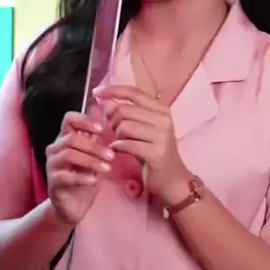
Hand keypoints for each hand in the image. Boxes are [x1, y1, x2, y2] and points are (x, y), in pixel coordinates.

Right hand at [45, 111, 113, 225]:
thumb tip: (109, 123)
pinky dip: (82, 177)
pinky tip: (94, 180)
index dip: (85, 120)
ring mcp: (52, 166)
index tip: (102, 129)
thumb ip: (97, 142)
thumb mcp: (94, 158)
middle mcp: (55, 150)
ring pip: (69, 155)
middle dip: (94, 146)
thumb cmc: (85, 179)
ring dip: (91, 160)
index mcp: (65, 139)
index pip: (69, 119)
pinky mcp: (53, 183)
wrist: (74, 207)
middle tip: (111, 156)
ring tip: (107, 168)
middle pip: (71, 138)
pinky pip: (66, 176)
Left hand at [95, 85, 190, 204]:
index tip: (96, 92)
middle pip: (125, 110)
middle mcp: (163, 119)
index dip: (113, 90)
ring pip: (124, 126)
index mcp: (161, 109)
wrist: (173, 179)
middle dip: (112, 120)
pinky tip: (118, 150)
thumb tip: (107, 103)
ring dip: (116, 134)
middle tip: (112, 130)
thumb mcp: (144, 129)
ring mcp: (161, 136)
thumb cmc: (154, 152)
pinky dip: (118, 146)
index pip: (134, 92)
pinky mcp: (156, 153)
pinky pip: (127, 144)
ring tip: (119, 141)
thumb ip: (129, 114)